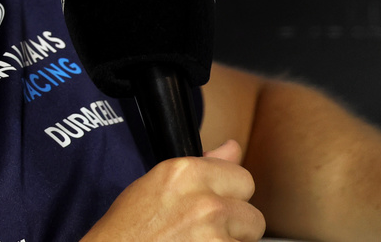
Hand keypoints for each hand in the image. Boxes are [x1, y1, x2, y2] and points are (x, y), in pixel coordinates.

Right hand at [82, 139, 265, 240]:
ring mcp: (213, 234)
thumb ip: (202, 166)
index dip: (231, 195)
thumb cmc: (127, 228)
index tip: (219, 204)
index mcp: (186, 172)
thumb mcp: (159, 185)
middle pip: (253, 214)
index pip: (242, 177)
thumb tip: (232, 148)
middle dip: (236, 226)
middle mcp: (204, 201)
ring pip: (248, 241)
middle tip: (208, 232)